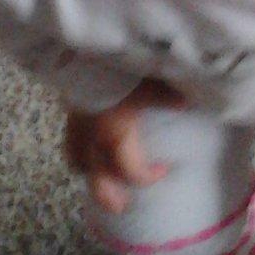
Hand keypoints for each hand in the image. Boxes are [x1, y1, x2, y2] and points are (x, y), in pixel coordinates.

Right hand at [62, 77, 186, 214]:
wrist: (83, 49)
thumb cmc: (116, 68)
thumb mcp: (148, 82)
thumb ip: (167, 96)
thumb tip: (187, 104)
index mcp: (116, 135)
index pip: (130, 171)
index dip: (147, 177)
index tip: (164, 169)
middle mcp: (93, 137)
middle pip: (96, 178)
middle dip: (107, 196)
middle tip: (120, 206)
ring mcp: (76, 124)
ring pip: (77, 160)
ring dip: (90, 173)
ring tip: (101, 177)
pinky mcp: (68, 109)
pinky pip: (69, 139)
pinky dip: (79, 149)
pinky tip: (88, 146)